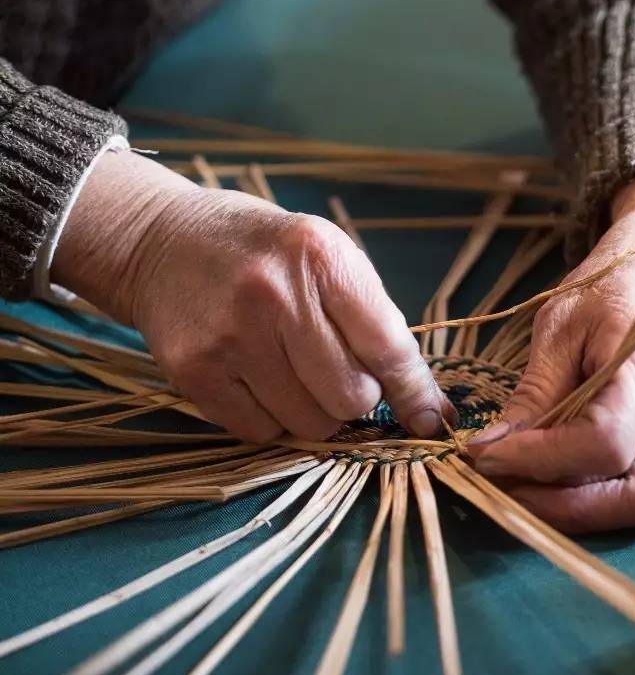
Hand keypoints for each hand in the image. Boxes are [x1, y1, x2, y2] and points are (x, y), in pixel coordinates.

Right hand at [53, 150, 453, 442]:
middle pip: (353, 398)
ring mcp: (230, 336)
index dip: (415, 394)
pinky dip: (272, 420)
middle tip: (338, 373)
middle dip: (358, 398)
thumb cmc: (269, 256)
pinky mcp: (194, 371)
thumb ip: (379, 327)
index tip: (430, 418)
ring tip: (295, 372)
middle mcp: (276, 295)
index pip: (389, 349)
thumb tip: (431, 409)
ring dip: (316, 413)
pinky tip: (259, 380)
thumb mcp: (329, 260)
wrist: (163, 241)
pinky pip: (261, 433)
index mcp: (323, 258)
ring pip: (311, 425)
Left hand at [469, 174, 634, 533]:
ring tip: (540, 499)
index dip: (538, 460)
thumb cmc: (613, 285)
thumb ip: (535, 394)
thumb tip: (491, 453)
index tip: (485, 456)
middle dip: (561, 504)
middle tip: (503, 487)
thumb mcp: (560, 325)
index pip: (601, 441)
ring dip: (597, 514)